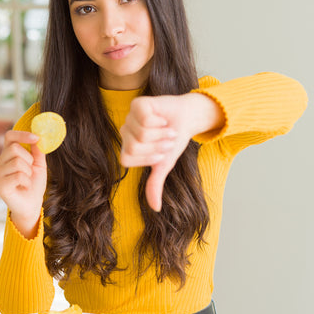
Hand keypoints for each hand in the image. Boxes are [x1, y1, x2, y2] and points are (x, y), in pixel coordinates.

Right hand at [0, 130, 46, 237]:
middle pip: (15, 148)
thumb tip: (39, 136)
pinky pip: (18, 175)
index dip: (22, 134)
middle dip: (29, 160)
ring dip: (28, 172)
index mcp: (7, 155)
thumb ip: (38, 150)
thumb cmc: (33, 184)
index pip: (9, 136)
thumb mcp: (39, 164)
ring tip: (26, 180)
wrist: (31, 205)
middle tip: (30, 171)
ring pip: (17, 162)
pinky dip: (26, 181)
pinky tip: (24, 187)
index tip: (36, 137)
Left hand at [119, 93, 221, 211]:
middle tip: (168, 140)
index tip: (162, 154)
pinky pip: (144, 117)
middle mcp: (125, 133)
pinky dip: (159, 121)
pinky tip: (163, 118)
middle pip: (134, 146)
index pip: (127, 159)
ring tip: (168, 130)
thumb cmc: (174, 141)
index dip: (147, 158)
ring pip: (140, 132)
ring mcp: (130, 117)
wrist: (187, 120)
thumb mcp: (164, 165)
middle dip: (157, 146)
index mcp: (128, 149)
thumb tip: (155, 208)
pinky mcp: (138, 104)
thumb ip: (155, 184)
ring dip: (161, 133)